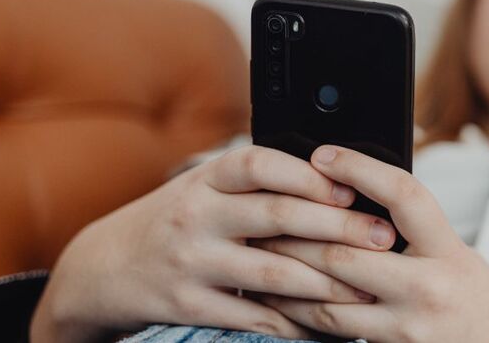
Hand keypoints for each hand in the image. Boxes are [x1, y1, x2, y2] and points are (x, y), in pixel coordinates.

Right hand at [31, 145, 400, 342]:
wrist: (106, 264)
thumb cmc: (180, 217)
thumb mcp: (207, 186)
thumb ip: (259, 182)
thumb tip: (340, 178)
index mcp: (208, 177)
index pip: (261, 164)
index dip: (308, 175)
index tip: (350, 191)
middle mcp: (198, 214)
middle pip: (277, 216)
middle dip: (338, 229)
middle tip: (382, 238)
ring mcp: (191, 260)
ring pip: (271, 272)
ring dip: (325, 282)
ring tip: (366, 286)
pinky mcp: (187, 303)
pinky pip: (249, 316)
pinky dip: (290, 322)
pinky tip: (323, 323)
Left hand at [251, 145, 488, 342]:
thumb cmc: (485, 307)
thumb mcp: (461, 259)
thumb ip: (418, 237)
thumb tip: (362, 201)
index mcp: (450, 251)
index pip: (403, 194)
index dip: (360, 168)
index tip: (323, 154)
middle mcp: (430, 287)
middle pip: (347, 250)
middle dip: (299, 231)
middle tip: (265, 214)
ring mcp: (409, 328)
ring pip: (328, 299)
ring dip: (288, 277)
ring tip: (260, 257)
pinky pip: (335, 334)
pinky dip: (303, 316)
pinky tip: (282, 301)